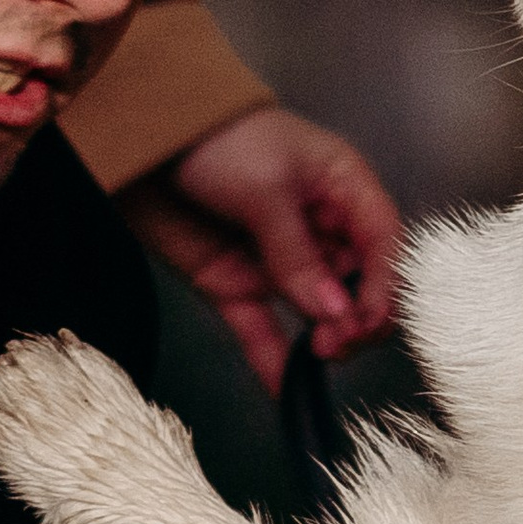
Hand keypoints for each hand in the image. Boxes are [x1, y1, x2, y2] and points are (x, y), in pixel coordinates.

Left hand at [120, 105, 402, 388]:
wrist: (137, 137)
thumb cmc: (212, 135)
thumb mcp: (264, 188)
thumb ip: (298, 254)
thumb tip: (333, 311)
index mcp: (340, 188)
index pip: (383, 243)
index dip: (385, 283)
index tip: (370, 317)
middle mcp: (317, 228)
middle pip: (358, 286)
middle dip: (357, 317)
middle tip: (339, 337)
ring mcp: (279, 259)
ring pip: (318, 314)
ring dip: (325, 339)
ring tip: (320, 352)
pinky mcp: (238, 283)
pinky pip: (263, 328)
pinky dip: (273, 359)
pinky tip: (286, 388)